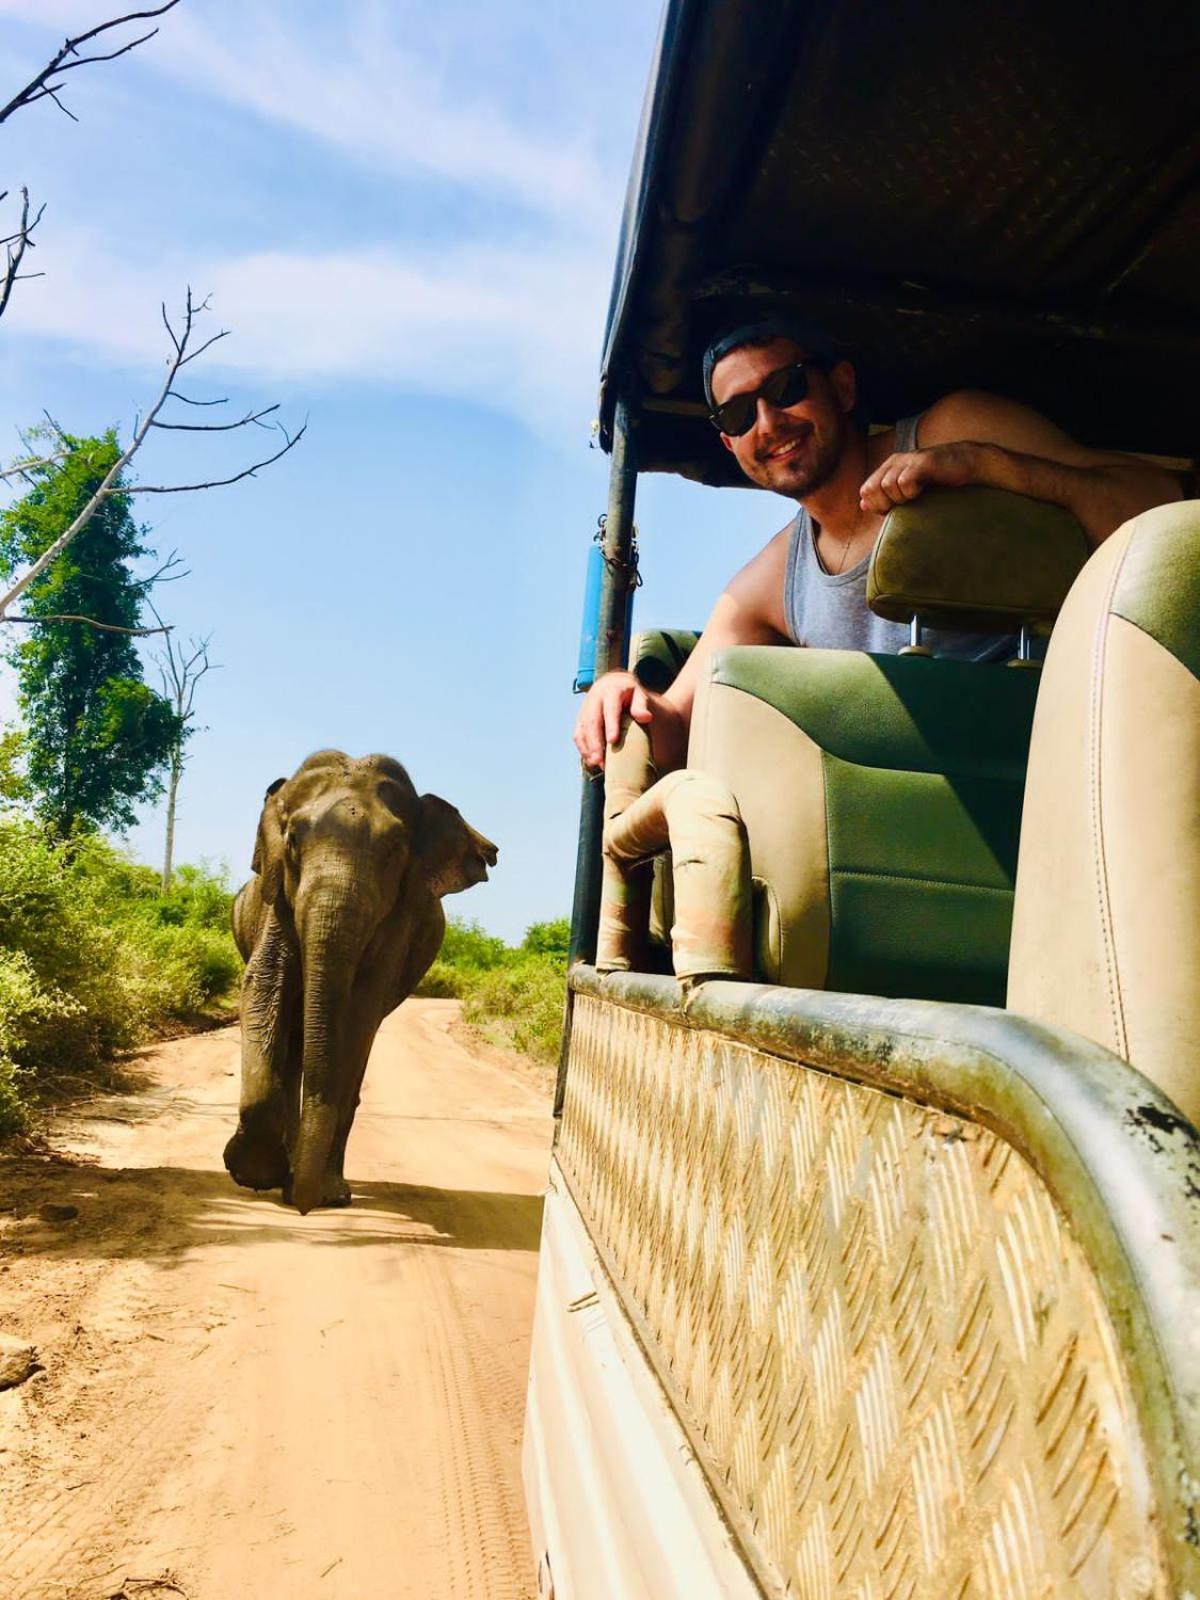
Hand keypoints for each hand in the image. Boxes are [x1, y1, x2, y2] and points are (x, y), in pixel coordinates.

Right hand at [573, 670, 657, 769]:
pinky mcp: (580, 718)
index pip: (610, 709)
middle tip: (600, 759)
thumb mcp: (638, 694)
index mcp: (610, 691)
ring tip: (595, 763)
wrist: (611, 683)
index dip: (610, 725)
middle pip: (592, 721)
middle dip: (594, 741)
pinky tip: (590, 759)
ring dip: (587, 747)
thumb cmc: (629, 693)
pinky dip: (583, 747)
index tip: (612, 740)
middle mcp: (594, 699)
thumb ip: (641, 705)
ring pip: (582, 729)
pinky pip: (578, 734)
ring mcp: (585, 709)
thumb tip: (645, 717)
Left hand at [859, 441, 983, 513]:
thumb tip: (863, 505)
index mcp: (888, 468)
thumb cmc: (939, 481)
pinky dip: (910, 492)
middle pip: (871, 489)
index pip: (866, 490)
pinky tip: (921, 491)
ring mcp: (907, 460)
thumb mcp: (908, 491)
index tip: (894, 510)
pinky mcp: (921, 462)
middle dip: (884, 504)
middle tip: (904, 505)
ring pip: (887, 486)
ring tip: (915, 496)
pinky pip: (904, 481)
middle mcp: (894, 462)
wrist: (967, 464)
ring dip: (900, 498)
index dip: (877, 505)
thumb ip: (885, 497)